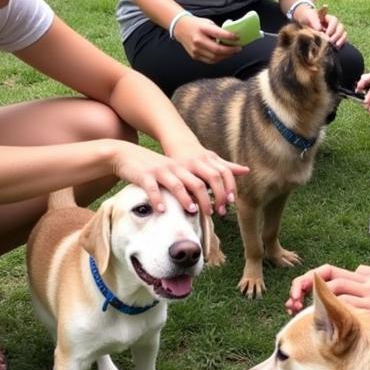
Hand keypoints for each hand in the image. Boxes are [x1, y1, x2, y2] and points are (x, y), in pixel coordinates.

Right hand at [114, 142, 247, 215]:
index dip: (223, 189)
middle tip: (213, 214)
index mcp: (189, 166)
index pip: (213, 176)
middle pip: (198, 183)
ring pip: (177, 185)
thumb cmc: (159, 167)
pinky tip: (162, 211)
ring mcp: (161, 171)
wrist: (128, 154)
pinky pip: (152, 188)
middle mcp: (178, 168)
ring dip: (185, 200)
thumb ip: (205, 174)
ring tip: (192, 211)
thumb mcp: (182, 168)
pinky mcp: (145, 175)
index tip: (229, 204)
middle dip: (208, 199)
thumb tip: (240, 173)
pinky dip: (157, 199)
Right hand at [173, 15, 241, 63]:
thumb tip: (233, 38)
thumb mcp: (208, 23)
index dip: (230, 37)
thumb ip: (219, 31)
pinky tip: (224, 55)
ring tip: (233, 52)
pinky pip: (210, 60)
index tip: (238, 38)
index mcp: (202, 29)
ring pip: (215, 58)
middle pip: (217, 50)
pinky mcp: (195, 56)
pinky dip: (219, 59)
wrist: (180, 28)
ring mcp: (196, 50)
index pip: (218, 34)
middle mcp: (198, 40)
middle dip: (231, 50)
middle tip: (238, 48)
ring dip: (226, 56)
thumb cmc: (197, 25)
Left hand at [288, 264, 369, 334]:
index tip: (300, 293)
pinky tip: (320, 324)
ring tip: (300, 315)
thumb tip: (356, 276)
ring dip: (316, 302)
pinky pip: (349, 309)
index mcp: (366, 275)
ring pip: (336, 291)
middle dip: (306, 288)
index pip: (332, 271)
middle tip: (292, 304)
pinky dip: (333, 314)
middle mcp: (366, 282)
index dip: (312, 279)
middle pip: (329, 278)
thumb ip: (368, 279)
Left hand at [298, 4, 347, 47]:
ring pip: (343, 34)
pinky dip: (341, 44)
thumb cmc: (308, 19)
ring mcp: (336, 31)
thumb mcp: (310, 17)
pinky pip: (343, 41)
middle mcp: (335, 24)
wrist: (306, 24)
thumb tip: (319, 29)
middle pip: (341, 27)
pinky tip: (337, 48)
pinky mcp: (337, 38)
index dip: (332, 27)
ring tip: (335, 46)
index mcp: (329, 18)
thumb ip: (314, 21)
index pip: (334, 21)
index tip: (326, 34)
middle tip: (330, 41)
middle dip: (337, 35)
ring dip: (341, 40)